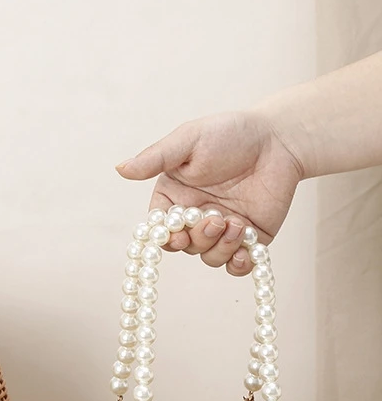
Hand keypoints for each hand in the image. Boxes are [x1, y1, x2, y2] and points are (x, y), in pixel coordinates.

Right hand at [116, 111, 303, 274]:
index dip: (167, 238)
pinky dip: (238, 265)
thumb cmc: (230, 133)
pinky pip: (237, 266)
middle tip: (216, 218)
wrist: (280, 139)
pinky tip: (244, 251)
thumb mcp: (188, 141)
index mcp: (175, 198)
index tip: (177, 235)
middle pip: (185, 247)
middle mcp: (195, 217)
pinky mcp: (248, 239)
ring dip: (221, 247)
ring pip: (209, 258)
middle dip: (199, 238)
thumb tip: (120, 169)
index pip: (161, 229)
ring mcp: (222, 230)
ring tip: (237, 224)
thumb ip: (155, 158)